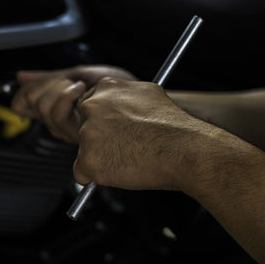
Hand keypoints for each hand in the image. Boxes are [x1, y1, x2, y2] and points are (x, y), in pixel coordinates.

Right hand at [11, 65, 136, 142]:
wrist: (138, 94)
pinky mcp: (77, 133)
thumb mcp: (78, 73)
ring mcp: (68, 128)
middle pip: (33, 104)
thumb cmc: (116, 85)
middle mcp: (59, 121)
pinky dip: (66, 96)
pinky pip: (57, 115)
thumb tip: (21, 76)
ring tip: (76, 86)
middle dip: (48, 85)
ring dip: (58, 90)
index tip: (35, 84)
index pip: (22, 104)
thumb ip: (50, 77)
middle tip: (66, 81)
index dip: (24, 93)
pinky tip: (81, 90)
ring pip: (44, 109)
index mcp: (55, 106)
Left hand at [74, 77, 224, 190]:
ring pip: (84, 151)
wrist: (183, 150)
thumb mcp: (149, 93)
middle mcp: (92, 107)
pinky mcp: (89, 160)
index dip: (103, 123)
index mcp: (105, 88)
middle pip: (83, 128)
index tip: (115, 132)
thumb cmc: (172, 125)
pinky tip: (117, 172)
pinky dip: (95, 176)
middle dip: (99, 140)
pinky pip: (81, 173)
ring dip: (100, 157)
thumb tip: (119, 100)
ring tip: (127, 159)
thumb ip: (125, 95)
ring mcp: (88, 134)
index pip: (90, 107)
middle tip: (123, 147)